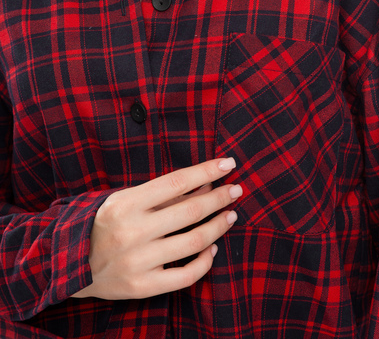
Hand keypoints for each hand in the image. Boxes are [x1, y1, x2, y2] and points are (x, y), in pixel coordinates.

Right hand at [73, 158, 240, 299]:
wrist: (71, 263)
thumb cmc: (103, 223)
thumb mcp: (125, 199)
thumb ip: (162, 194)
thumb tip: (204, 182)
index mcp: (126, 204)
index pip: (176, 182)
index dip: (206, 171)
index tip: (228, 163)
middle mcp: (133, 232)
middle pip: (190, 211)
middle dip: (219, 197)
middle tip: (236, 189)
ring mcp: (138, 262)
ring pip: (193, 242)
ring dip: (218, 226)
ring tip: (230, 215)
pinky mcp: (142, 286)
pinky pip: (185, 276)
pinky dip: (205, 261)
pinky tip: (213, 247)